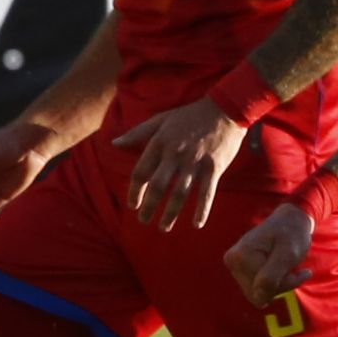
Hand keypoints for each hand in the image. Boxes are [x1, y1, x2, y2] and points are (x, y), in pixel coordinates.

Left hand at [119, 98, 248, 231]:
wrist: (224, 109)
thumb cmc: (189, 116)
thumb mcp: (160, 120)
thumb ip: (136, 133)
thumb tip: (113, 143)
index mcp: (160, 143)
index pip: (141, 172)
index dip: (134, 191)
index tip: (132, 205)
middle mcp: (175, 154)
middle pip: (157, 187)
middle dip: (149, 207)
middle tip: (144, 221)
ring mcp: (195, 162)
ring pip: (179, 194)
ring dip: (170, 214)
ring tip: (163, 227)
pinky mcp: (214, 167)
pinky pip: (206, 193)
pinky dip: (202, 210)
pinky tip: (197, 224)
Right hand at [224, 194, 316, 309]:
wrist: (290, 220)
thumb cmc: (291, 234)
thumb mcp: (287, 255)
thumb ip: (271, 277)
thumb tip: (258, 300)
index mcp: (239, 257)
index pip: (261, 291)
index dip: (284, 284)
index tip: (298, 269)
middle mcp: (232, 261)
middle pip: (257, 294)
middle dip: (281, 285)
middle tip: (295, 269)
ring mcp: (235, 265)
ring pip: (258, 293)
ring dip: (279, 284)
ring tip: (289, 266)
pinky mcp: (241, 269)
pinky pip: (258, 288)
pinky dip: (275, 282)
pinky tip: (283, 269)